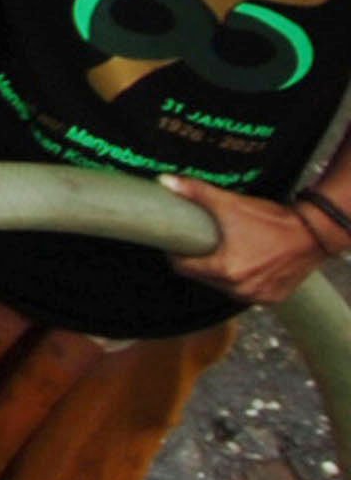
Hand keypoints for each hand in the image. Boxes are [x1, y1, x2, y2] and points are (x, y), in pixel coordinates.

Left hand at [168, 181, 339, 305]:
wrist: (313, 232)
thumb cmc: (271, 219)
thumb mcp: (229, 203)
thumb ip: (195, 192)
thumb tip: (165, 181)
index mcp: (226, 270)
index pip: (184, 268)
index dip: (175, 254)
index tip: (175, 242)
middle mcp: (241, 289)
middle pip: (202, 278)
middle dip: (196, 262)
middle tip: (197, 244)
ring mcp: (258, 296)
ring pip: (224, 287)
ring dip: (218, 273)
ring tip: (220, 252)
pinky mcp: (273, 298)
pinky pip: (246, 292)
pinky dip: (241, 280)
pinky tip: (242, 263)